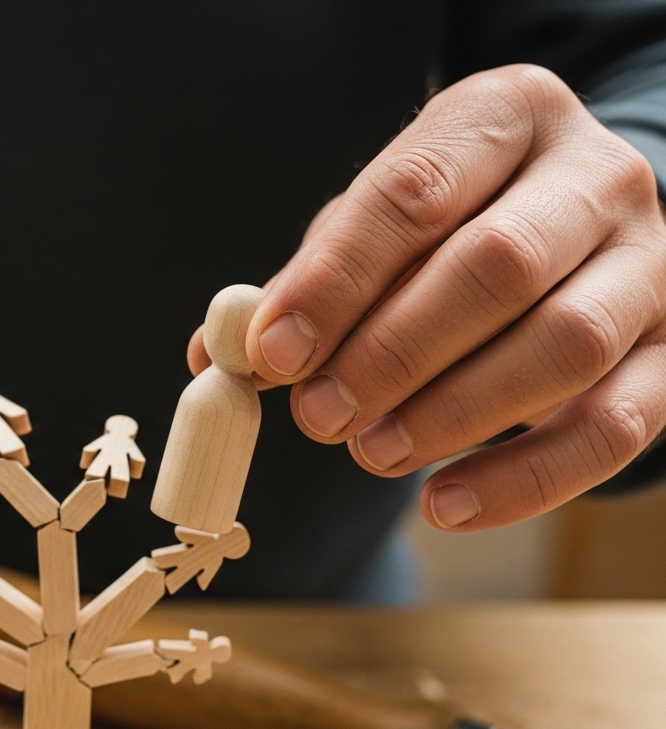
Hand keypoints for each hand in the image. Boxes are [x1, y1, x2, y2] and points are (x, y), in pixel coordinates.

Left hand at [204, 64, 665, 531]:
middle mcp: (595, 176)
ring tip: (370, 454)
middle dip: (391, 352)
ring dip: (453, 413)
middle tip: (316, 416)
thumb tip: (213, 357)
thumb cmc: (453, 224)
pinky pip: (615, 427)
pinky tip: (443, 504)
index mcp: (507, 116)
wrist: (579, 226)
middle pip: (496, 266)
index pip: (415, 193)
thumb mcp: (379, 224)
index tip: (271, 351)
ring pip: (565, 344)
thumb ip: (308, 282)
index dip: (336, 279)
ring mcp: (651, 263)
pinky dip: (524, 480)